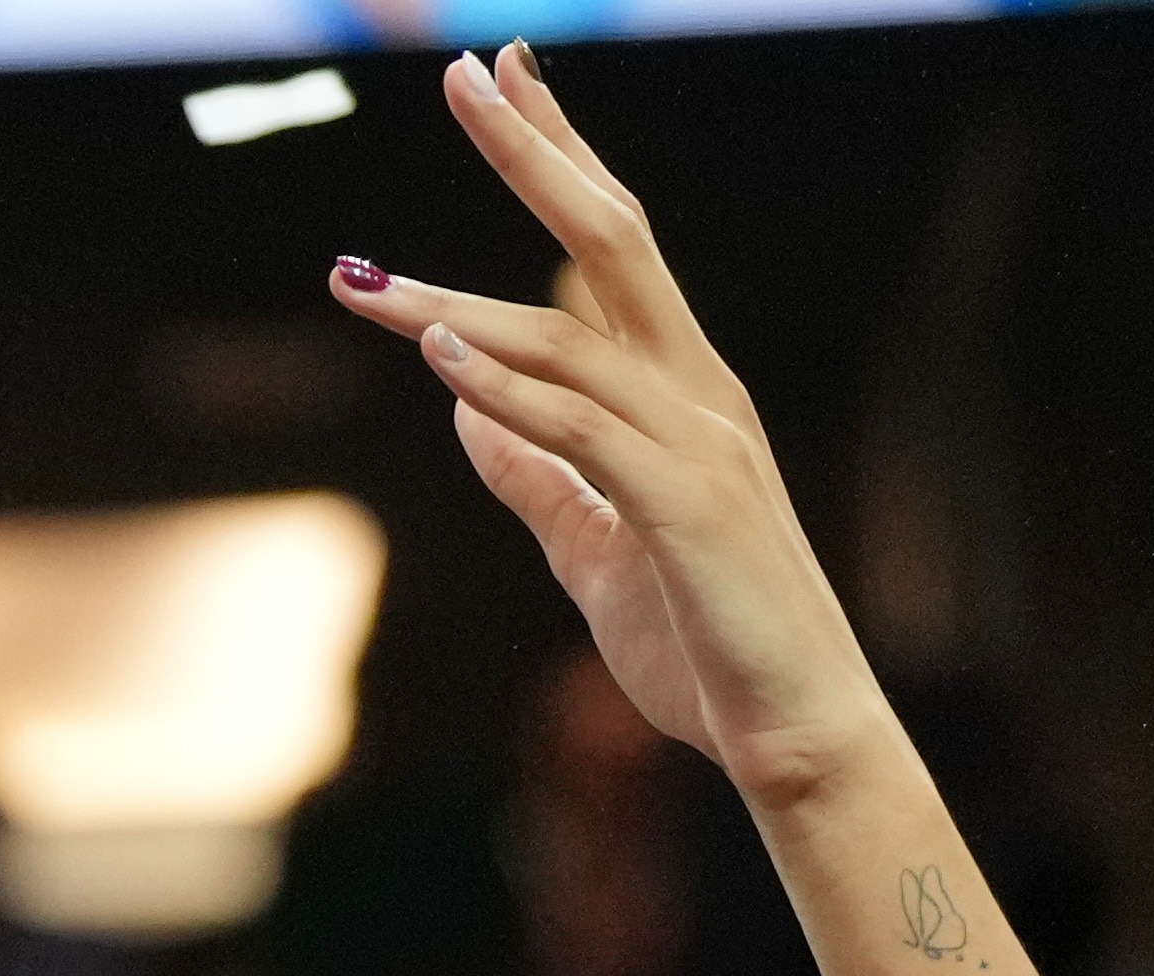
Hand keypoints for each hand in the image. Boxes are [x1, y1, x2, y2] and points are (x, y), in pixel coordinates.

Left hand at [334, 50, 885, 813]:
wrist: (790, 728)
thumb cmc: (705, 639)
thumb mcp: (591, 548)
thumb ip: (536, 476)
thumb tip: (467, 416)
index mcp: (677, 392)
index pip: (610, 246)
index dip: (560, 156)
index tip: (505, 81)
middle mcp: (695, 391)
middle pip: (611, 238)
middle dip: (537, 151)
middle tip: (465, 69)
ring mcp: (696, 441)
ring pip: (571, 337)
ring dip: (457, 302)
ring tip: (363, 278)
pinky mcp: (684, 505)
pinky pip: (582, 430)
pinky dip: (507, 387)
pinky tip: (440, 353)